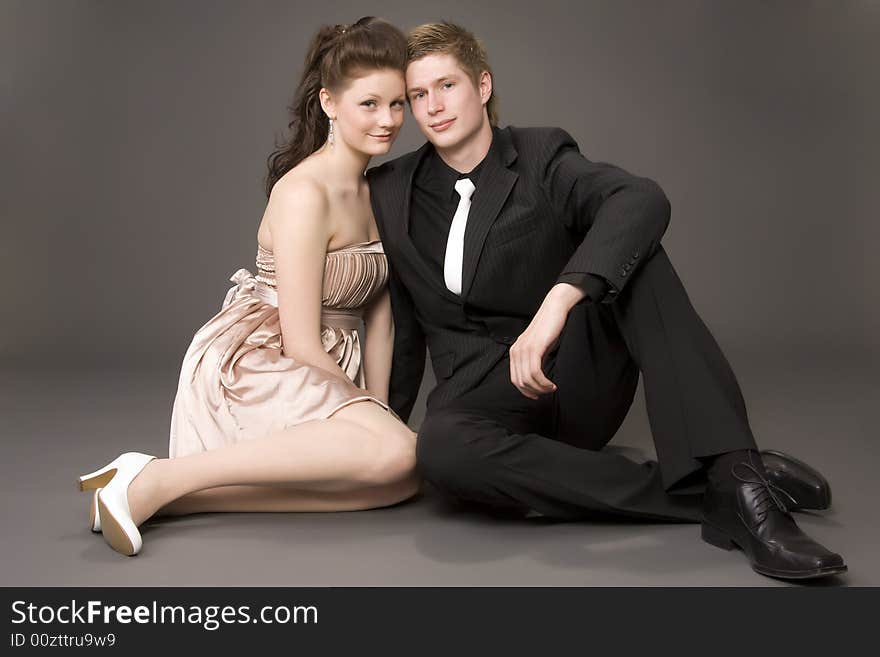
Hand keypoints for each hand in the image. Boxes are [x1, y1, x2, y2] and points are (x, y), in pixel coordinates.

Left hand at [509, 283, 584, 398]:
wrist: (555, 308)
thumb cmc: (550, 328)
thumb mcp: (539, 346)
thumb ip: (534, 360)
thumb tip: (536, 378)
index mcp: (515, 351)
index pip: (515, 379)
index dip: (525, 391)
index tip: (537, 395)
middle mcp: (516, 350)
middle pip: (519, 382)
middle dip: (534, 392)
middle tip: (547, 392)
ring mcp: (523, 349)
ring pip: (527, 379)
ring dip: (540, 388)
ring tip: (551, 388)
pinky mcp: (533, 347)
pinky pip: (534, 372)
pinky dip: (543, 382)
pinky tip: (551, 384)